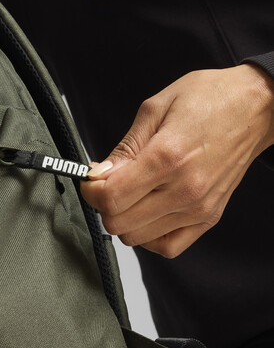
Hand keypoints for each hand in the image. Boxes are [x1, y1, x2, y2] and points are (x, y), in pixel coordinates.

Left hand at [80, 64, 273, 257]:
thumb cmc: (209, 100)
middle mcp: (185, 189)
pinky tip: (148, 213)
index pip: (110, 197)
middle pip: (118, 223)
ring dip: (124, 220)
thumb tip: (98, 175)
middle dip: (104, 205)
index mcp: (167, 157)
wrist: (256, 107)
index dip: (91, 191)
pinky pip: (166, 247)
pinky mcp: (209, 218)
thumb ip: (123, 148)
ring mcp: (198, 208)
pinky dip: (149, 236)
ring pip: (136, 238)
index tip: (92, 180)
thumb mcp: (155, 109)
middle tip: (111, 185)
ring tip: (132, 194)